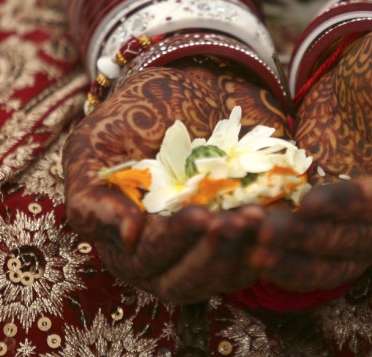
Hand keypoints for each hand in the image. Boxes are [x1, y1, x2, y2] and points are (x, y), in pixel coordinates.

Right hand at [63, 60, 287, 302]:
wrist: (188, 90)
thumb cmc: (134, 117)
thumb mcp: (95, 145)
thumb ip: (93, 194)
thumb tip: (128, 236)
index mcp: (124, 241)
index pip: (145, 260)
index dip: (171, 242)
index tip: (198, 215)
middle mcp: (163, 256)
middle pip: (184, 281)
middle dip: (211, 253)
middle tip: (235, 220)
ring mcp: (203, 251)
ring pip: (221, 275)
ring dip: (242, 251)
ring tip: (259, 217)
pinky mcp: (238, 240)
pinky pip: (254, 258)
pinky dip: (267, 244)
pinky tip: (277, 219)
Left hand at [252, 24, 371, 291]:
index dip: (353, 204)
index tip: (309, 203)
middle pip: (367, 238)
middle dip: (314, 234)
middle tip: (263, 226)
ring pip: (345, 257)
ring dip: (298, 258)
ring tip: (255, 244)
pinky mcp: (355, 230)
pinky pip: (328, 261)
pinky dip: (292, 264)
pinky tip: (256, 257)